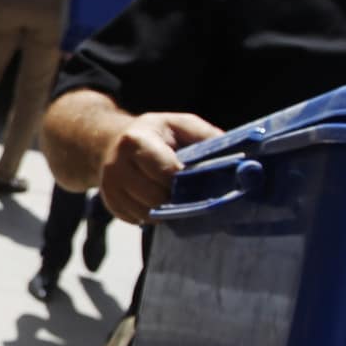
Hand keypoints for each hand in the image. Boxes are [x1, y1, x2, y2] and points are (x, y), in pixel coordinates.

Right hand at [99, 111, 224, 223]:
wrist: (109, 142)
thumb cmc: (155, 134)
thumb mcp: (180, 125)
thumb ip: (206, 137)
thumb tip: (236, 158)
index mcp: (136, 141)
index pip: (166, 172)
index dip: (185, 182)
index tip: (198, 183)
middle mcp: (116, 165)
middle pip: (156, 197)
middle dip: (176, 198)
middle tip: (188, 192)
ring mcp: (109, 187)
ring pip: (147, 213)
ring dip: (165, 210)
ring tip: (173, 197)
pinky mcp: (110, 204)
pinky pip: (138, 221)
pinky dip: (152, 216)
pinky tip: (155, 201)